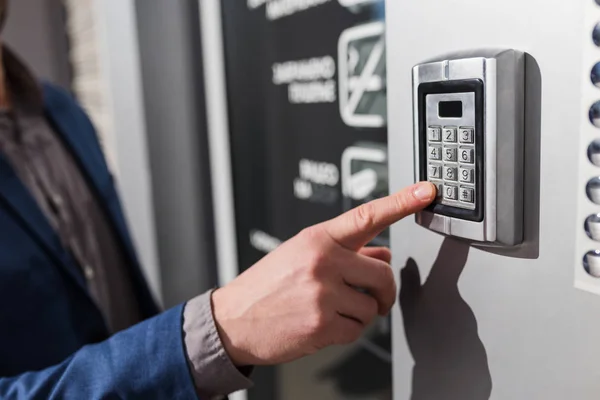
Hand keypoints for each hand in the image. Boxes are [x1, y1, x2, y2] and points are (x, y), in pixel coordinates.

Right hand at [211, 181, 435, 365]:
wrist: (234, 319)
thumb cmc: (266, 285)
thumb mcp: (300, 256)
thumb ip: (345, 251)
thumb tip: (383, 251)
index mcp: (318, 239)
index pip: (366, 216)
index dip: (401, 202)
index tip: (426, 192)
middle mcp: (322, 261)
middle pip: (383, 273)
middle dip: (384, 290)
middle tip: (375, 297)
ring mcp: (323, 293)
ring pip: (372, 306)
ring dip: (360, 313)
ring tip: (332, 310)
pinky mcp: (323, 324)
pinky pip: (358, 330)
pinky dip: (347, 331)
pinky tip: (324, 324)